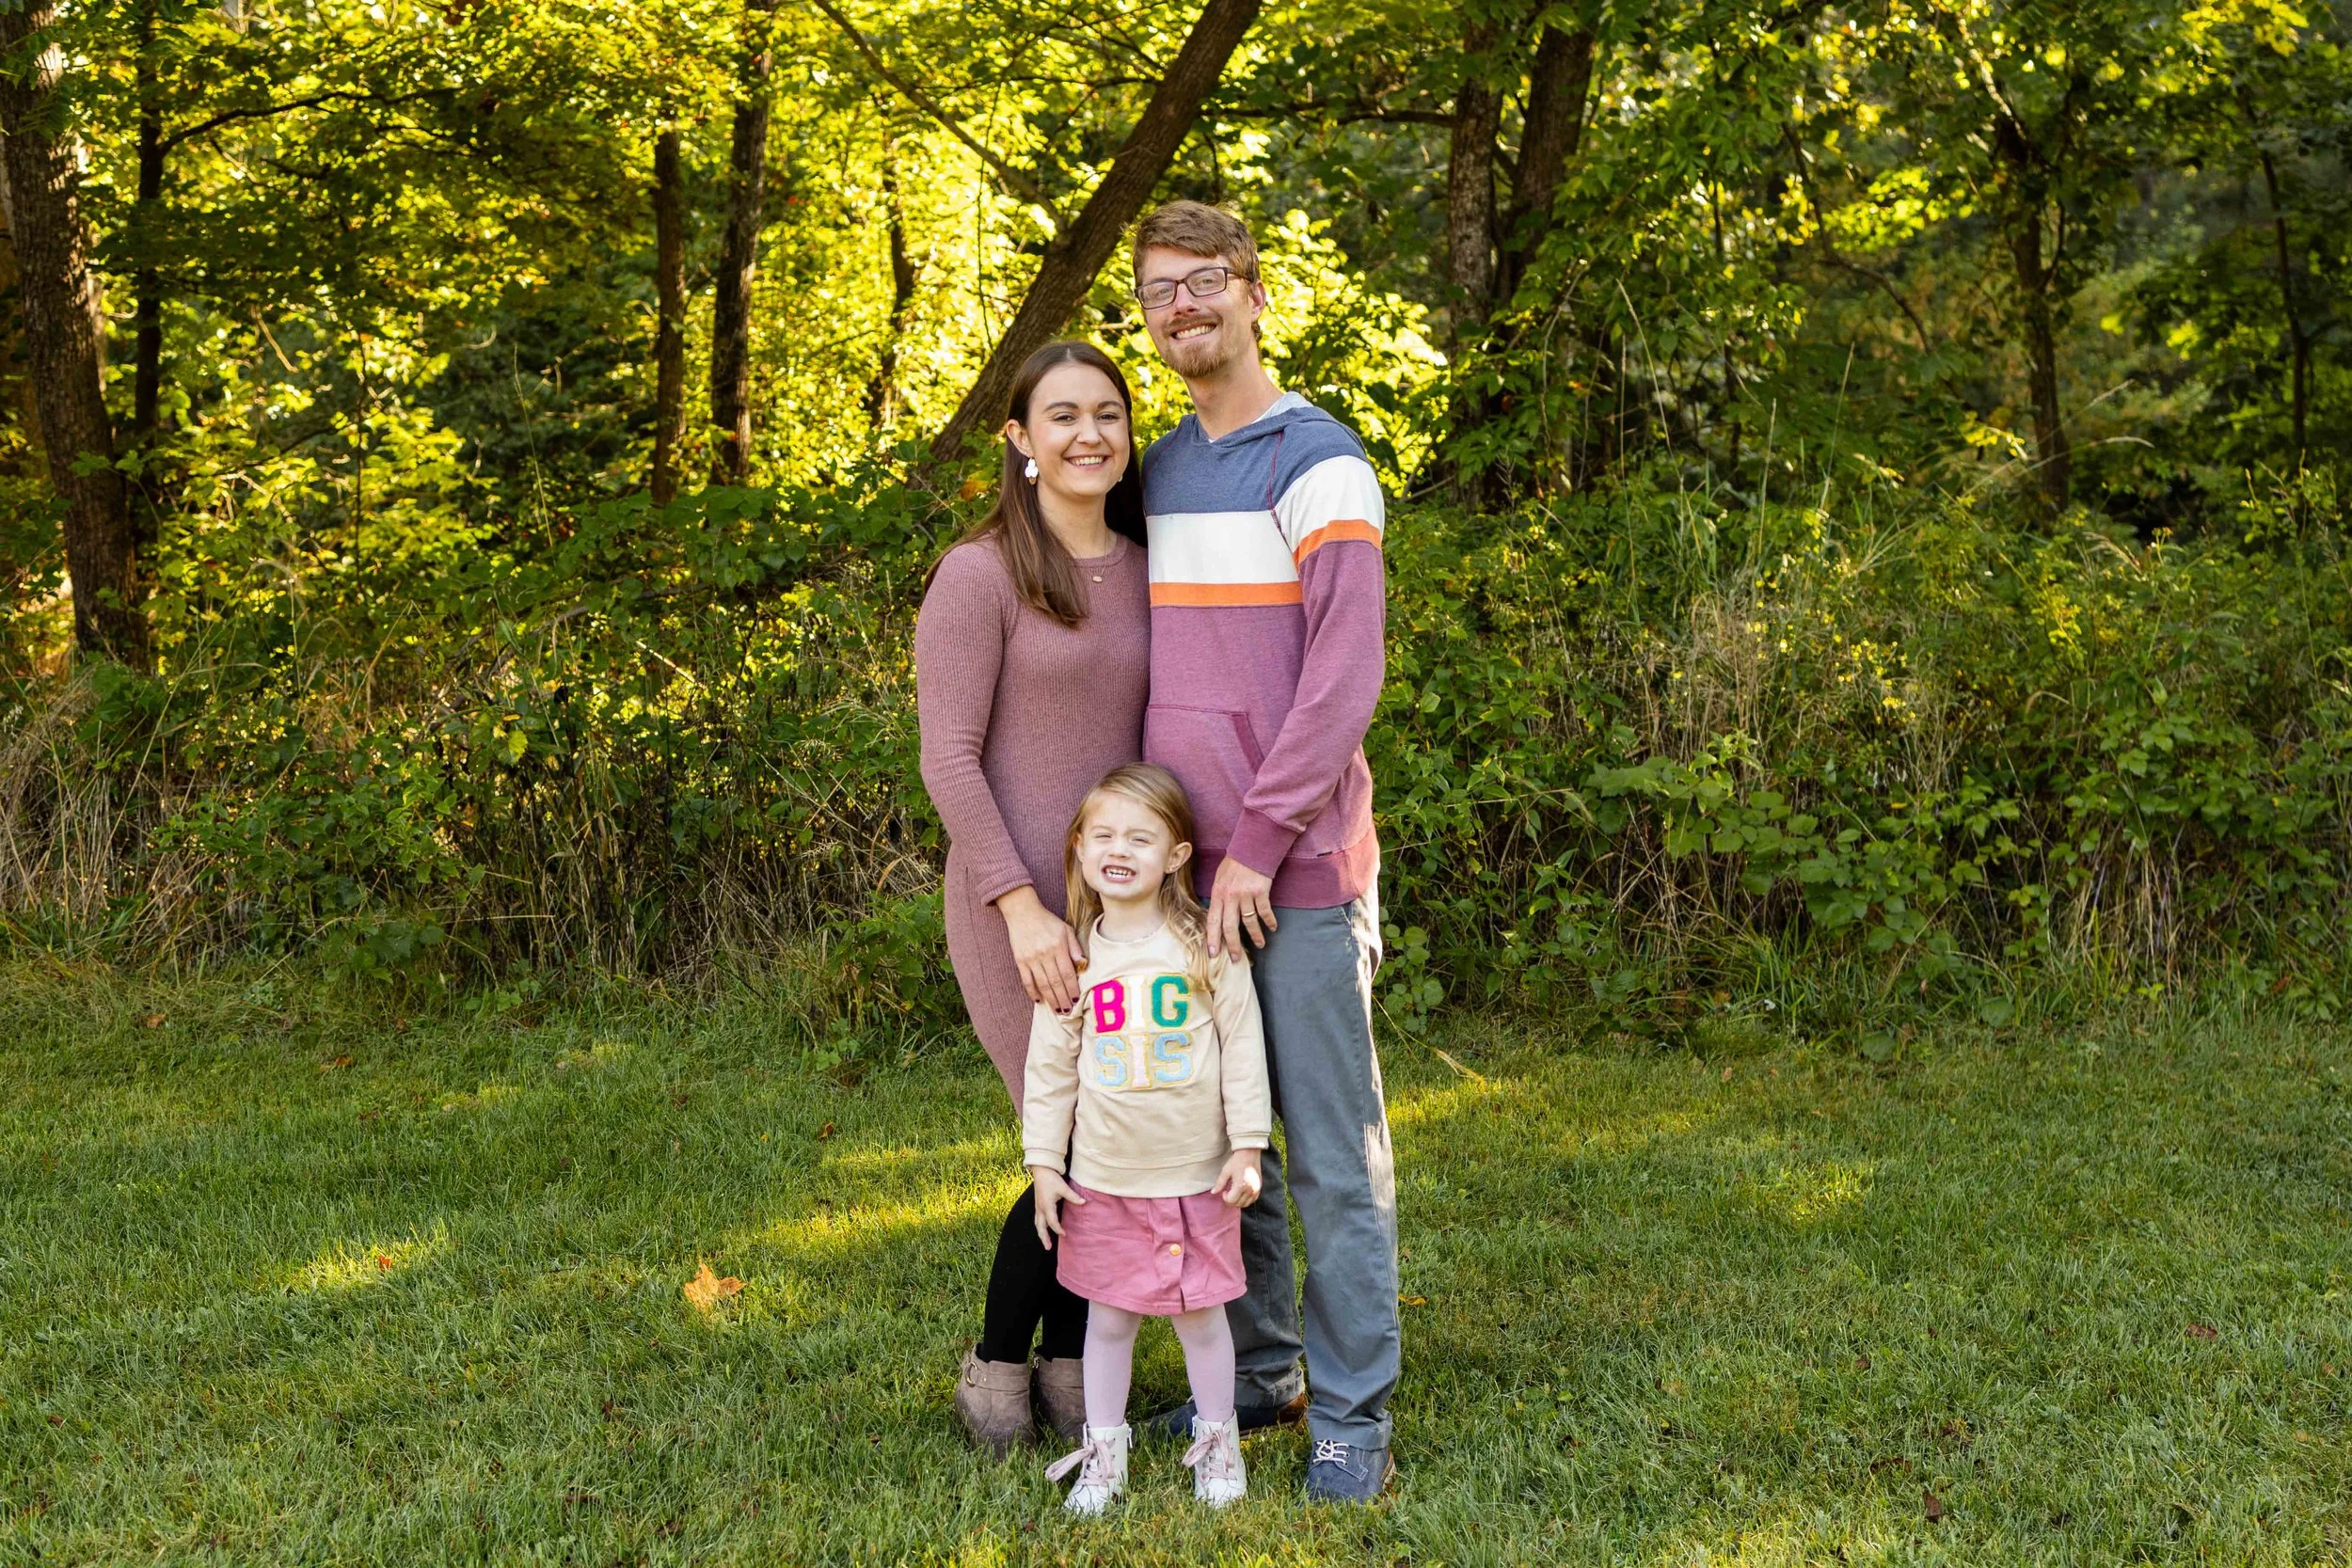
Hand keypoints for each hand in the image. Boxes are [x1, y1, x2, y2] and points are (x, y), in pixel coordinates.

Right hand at [998, 886, 1082, 1012]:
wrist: (1023, 912)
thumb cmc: (1047, 921)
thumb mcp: (1066, 930)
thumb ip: (1075, 948)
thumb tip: (1083, 965)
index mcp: (1058, 947)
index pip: (1067, 973)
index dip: (1072, 988)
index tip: (1076, 1000)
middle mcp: (1045, 954)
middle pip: (1055, 982)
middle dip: (1063, 999)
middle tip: (1067, 1012)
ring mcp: (1031, 958)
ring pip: (1042, 984)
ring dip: (1050, 999)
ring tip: (1057, 1010)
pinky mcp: (1020, 960)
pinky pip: (1027, 980)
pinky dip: (1032, 992)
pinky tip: (1039, 1000)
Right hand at [1029, 1166, 1084, 1248]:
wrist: (1041, 1170)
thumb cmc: (1051, 1179)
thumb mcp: (1063, 1187)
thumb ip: (1073, 1196)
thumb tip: (1084, 1202)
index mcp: (1046, 1205)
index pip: (1052, 1222)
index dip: (1058, 1229)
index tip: (1064, 1234)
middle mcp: (1040, 1208)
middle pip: (1040, 1227)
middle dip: (1044, 1238)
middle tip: (1048, 1248)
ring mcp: (1037, 1207)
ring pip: (1037, 1224)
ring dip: (1041, 1234)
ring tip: (1046, 1243)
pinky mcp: (1037, 1205)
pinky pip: (1037, 1219)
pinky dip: (1040, 1227)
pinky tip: (1044, 1230)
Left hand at [1206, 857, 1276, 957]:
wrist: (1252, 846)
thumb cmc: (1235, 863)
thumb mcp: (1220, 878)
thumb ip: (1219, 897)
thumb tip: (1218, 917)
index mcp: (1218, 893)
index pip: (1213, 921)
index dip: (1212, 939)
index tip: (1213, 953)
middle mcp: (1230, 895)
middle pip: (1230, 926)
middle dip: (1233, 945)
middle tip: (1236, 959)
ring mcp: (1246, 894)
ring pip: (1249, 922)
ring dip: (1255, 936)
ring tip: (1260, 945)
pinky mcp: (1261, 891)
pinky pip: (1264, 911)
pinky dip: (1269, 921)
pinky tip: (1273, 927)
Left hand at [1210, 1148, 1262, 1207]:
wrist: (1249, 1153)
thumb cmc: (1236, 1161)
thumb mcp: (1225, 1171)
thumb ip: (1219, 1183)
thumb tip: (1213, 1192)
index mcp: (1241, 1186)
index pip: (1231, 1201)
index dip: (1225, 1197)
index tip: (1224, 1190)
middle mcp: (1250, 1190)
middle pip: (1238, 1204)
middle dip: (1231, 1200)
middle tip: (1228, 1192)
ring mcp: (1256, 1189)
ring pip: (1246, 1204)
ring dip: (1238, 1201)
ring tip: (1235, 1192)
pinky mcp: (1259, 1188)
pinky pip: (1252, 1200)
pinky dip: (1246, 1200)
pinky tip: (1242, 1192)